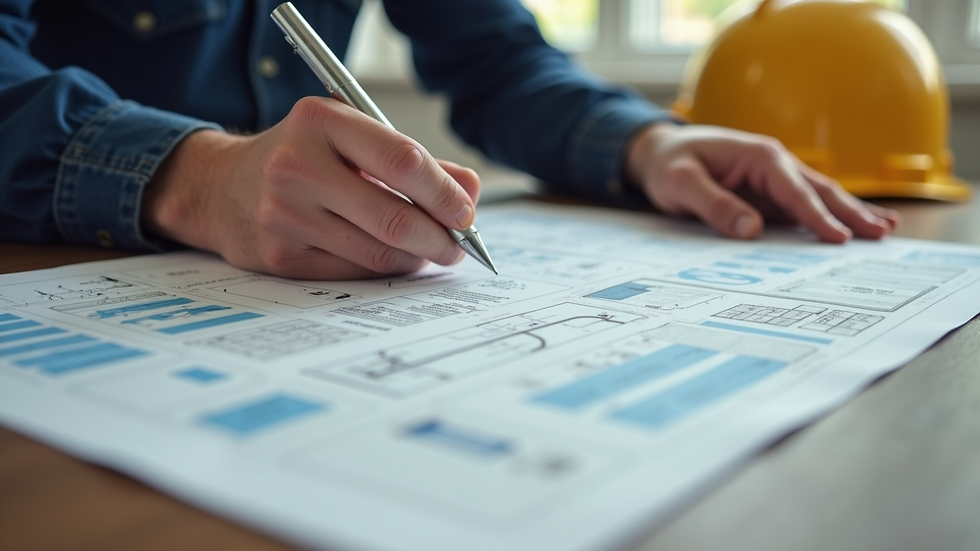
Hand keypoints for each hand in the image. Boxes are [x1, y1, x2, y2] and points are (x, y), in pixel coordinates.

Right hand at [142, 97, 479, 279]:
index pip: (403, 160)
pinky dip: (383, 269)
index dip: (444, 192)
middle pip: (394, 217)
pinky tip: (390, 259)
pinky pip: (353, 272)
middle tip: (458, 245)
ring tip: (428, 251)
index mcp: (321, 121)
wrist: (220, 187)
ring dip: (415, 258)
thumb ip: (411, 160)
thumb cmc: (301, 158)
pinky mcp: (280, 257)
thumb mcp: (350, 139)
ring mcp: (285, 215)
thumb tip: (469, 191)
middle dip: (439, 238)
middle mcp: (297, 166)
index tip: (466, 211)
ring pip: (377, 252)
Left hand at [624, 123, 899, 241]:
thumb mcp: (681, 183)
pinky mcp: (772, 195)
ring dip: (852, 213)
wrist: (662, 153)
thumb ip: (714, 205)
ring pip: (821, 197)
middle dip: (851, 213)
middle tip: (882, 235)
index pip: (795, 191)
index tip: (839, 239)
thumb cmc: (670, 165)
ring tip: (886, 231)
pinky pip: (806, 208)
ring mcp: (777, 180)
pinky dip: (832, 217)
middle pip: (820, 191)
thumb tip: (751, 229)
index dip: (817, 216)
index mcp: (759, 156)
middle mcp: (776, 165)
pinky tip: (857, 227)